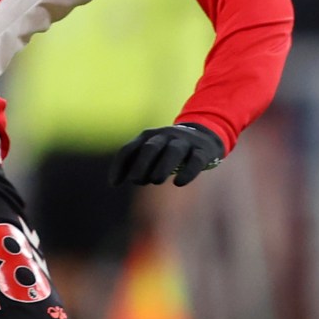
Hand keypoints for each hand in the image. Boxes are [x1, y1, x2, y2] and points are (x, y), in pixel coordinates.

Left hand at [110, 123, 225, 186]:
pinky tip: (179, 183)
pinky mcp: (203, 151)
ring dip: (162, 167)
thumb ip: (133, 163)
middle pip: (151, 147)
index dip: (120, 166)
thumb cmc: (168, 148)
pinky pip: (196, 160)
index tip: (114, 184)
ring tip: (156, 181)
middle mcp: (166, 135)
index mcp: (148, 136)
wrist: (204, 135)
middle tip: (136, 181)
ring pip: (173, 151)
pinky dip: (188, 172)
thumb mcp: (150, 150)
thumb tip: (113, 182)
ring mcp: (185, 141)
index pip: (129, 149)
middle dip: (141, 165)